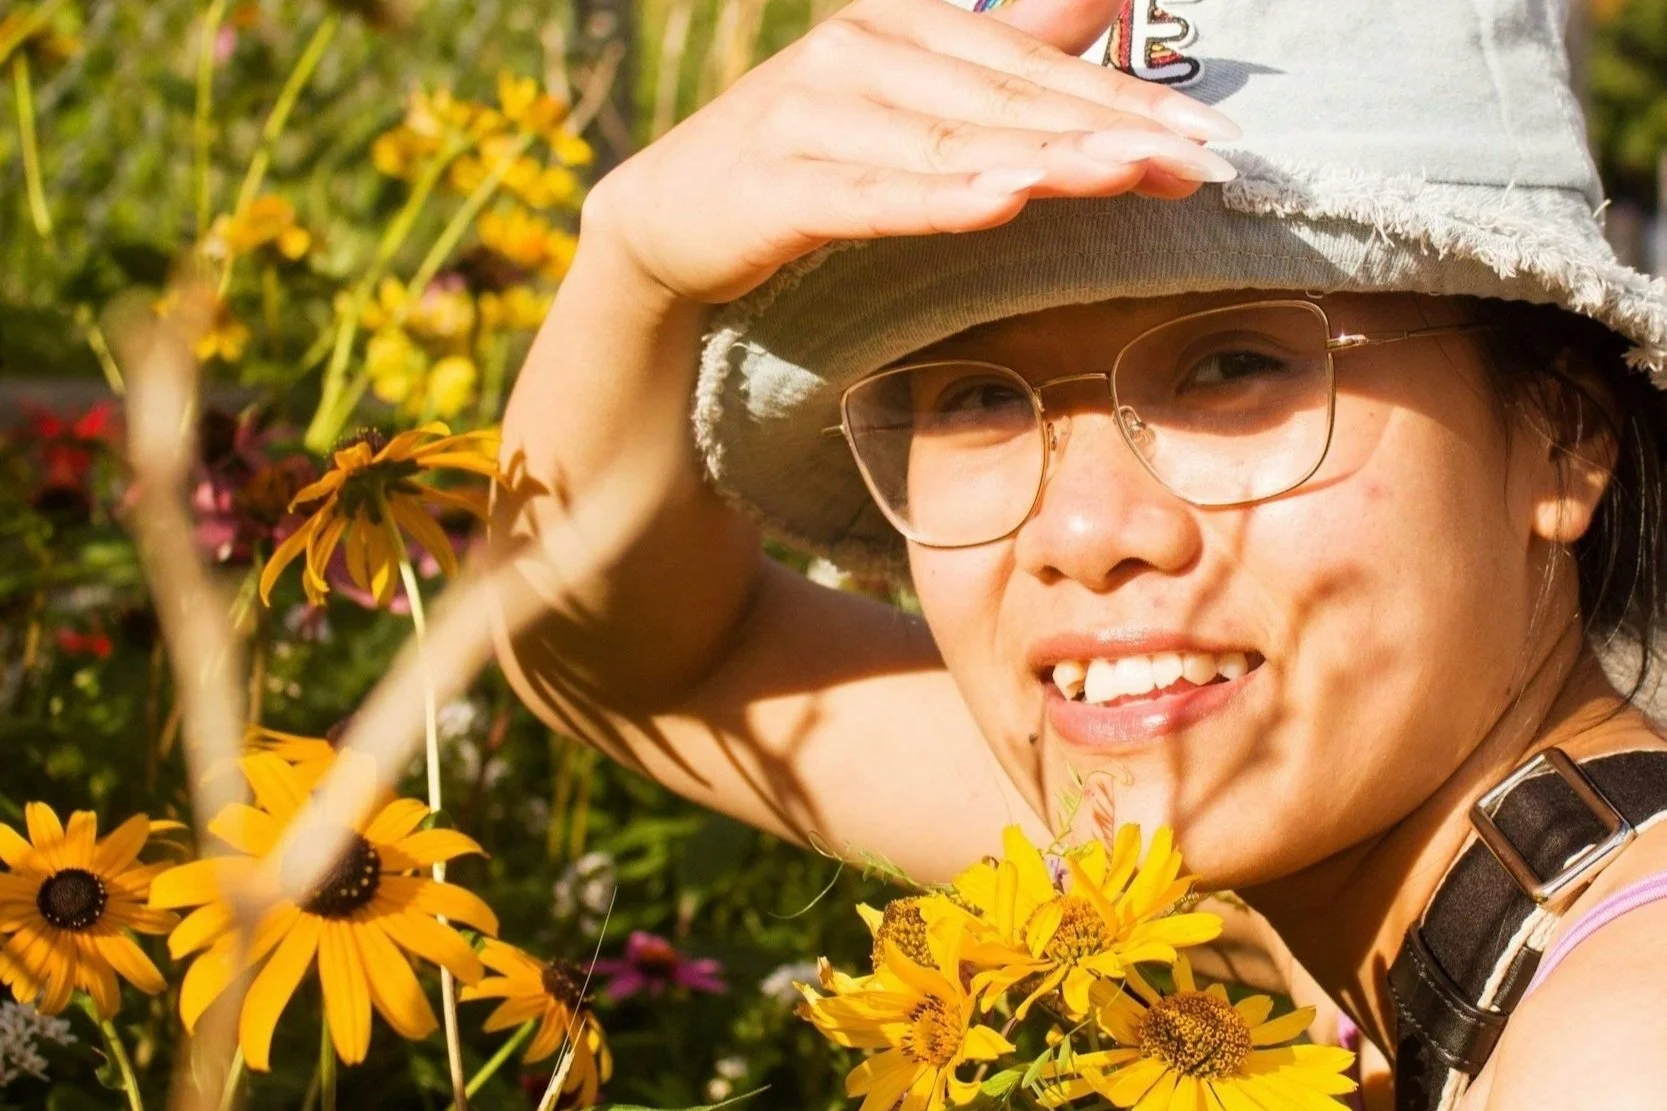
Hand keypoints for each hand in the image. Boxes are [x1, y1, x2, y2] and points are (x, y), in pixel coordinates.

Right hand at [585, 0, 1239, 303]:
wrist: (672, 219)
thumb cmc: (808, 161)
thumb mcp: (908, 101)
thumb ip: (1002, 55)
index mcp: (901, 26)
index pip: (1034, 63)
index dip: (1125, 95)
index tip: (1213, 138)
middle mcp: (859, 52)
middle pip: (1005, 97)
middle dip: (1108, 129)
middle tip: (1199, 164)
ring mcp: (809, 112)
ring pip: (948, 140)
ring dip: (1043, 158)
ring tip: (1128, 175)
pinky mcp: (774, 182)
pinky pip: (868, 194)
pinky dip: (936, 199)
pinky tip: (1001, 204)